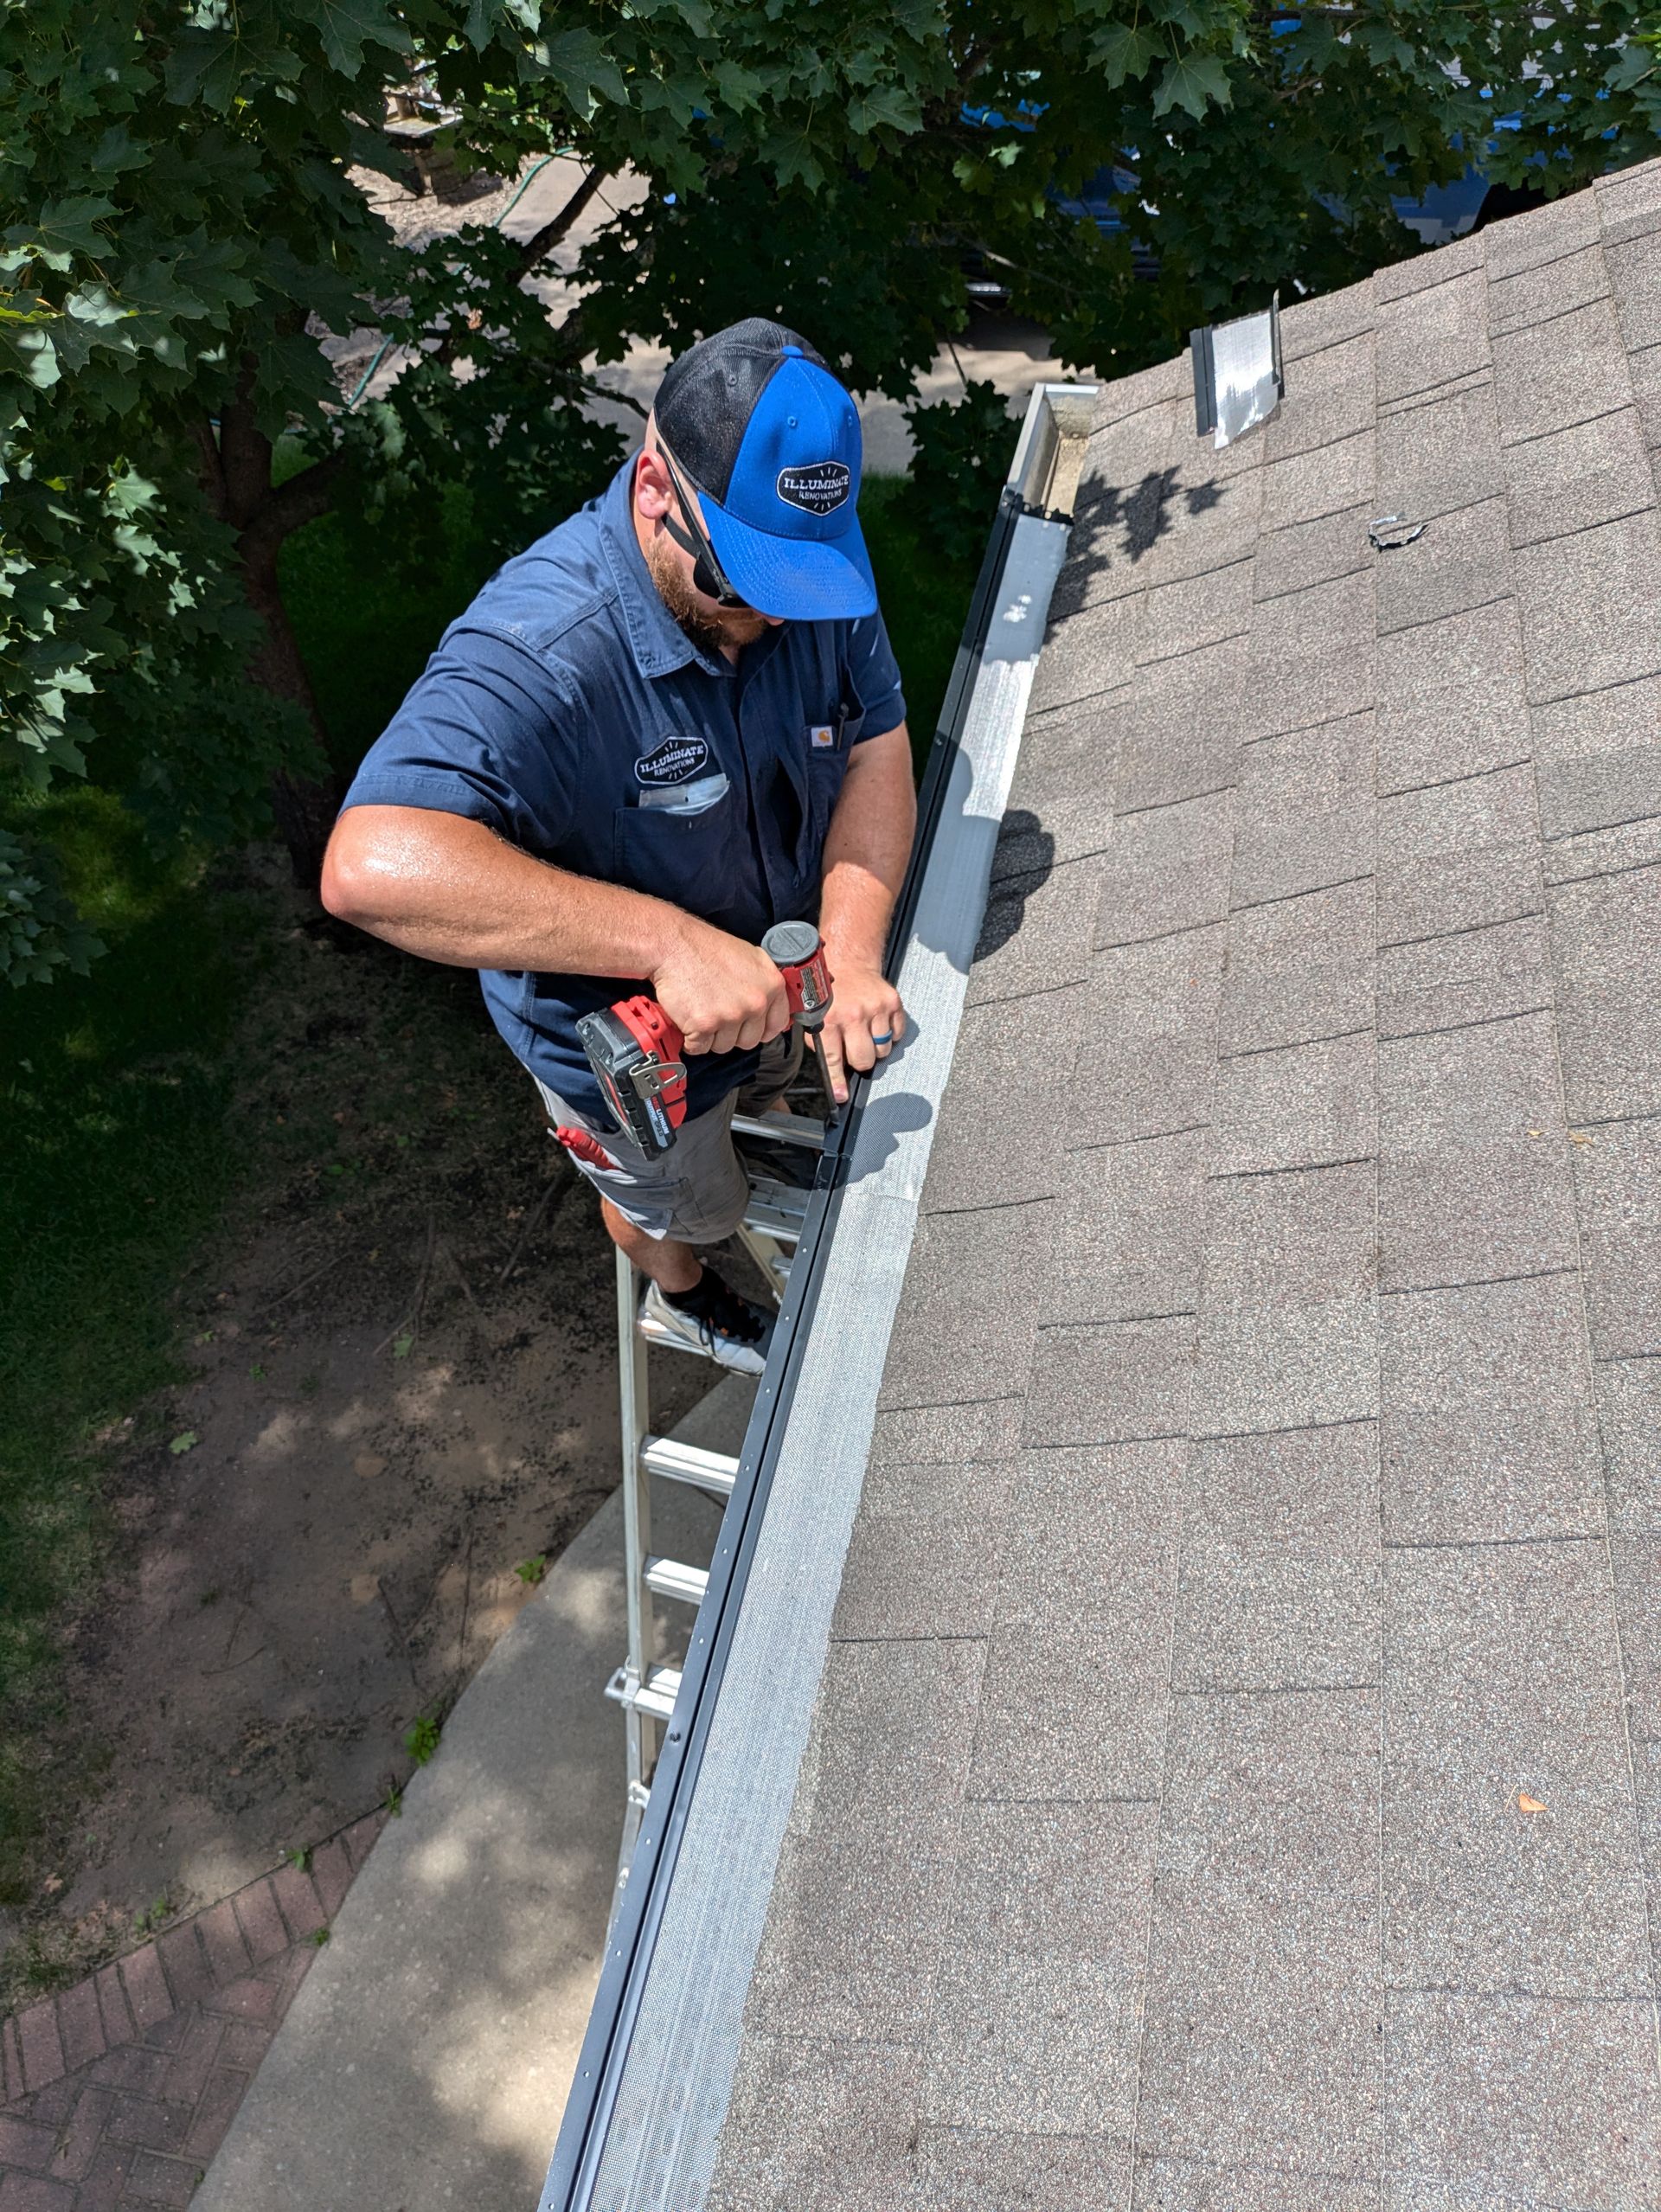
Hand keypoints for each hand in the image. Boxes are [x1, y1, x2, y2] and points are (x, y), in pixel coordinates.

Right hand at [651, 916, 792, 1055]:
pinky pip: (699, 1047)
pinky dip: (690, 1039)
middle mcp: (755, 1002)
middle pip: (749, 1040)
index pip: (777, 1024)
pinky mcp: (704, 1025)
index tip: (749, 1027)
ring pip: (723, 1046)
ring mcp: (730, 1015)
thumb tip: (768, 1006)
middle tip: (716, 1013)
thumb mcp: (749, 957)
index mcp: (771, 985)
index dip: (760, 1028)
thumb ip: (763, 985)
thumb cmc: (706, 948)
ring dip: (710, 1035)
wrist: (674, 945)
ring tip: (701, 1010)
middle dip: (731, 1033)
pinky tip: (688, 1018)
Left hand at [817, 958, 905, 1104]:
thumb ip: (820, 1046)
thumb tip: (836, 1083)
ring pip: (883, 1050)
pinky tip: (876, 1023)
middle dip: (859, 1061)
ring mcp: (875, 1008)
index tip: (842, 1097)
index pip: (835, 1060)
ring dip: (875, 1048)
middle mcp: (853, 1015)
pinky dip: (889, 1034)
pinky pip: (897, 1035)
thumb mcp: (812, 1016)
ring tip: (864, 1033)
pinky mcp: (892, 1003)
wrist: (846, 961)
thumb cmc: (826, 992)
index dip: (839, 1082)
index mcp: (829, 1019)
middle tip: (853, 1049)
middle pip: (865, 1060)